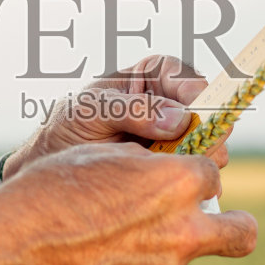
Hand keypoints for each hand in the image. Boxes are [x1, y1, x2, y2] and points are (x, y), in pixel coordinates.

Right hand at [0, 143, 256, 264]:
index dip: (191, 178)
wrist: (15, 249)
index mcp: (180, 183)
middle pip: (243, 232)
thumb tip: (177, 178)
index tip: (175, 184)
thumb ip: (154, 169)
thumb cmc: (53, 189)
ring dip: (160, 262)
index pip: (212, 176)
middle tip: (210, 227)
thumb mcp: (105, 156)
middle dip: (234, 226)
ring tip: (105, 255)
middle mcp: (186, 231)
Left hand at [8, 55, 228, 173]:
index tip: (194, 120)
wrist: (53, 168)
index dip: (199, 99)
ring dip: (198, 163)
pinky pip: (198, 174)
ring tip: (167, 173)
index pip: (190, 80)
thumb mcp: (91, 112)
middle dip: (204, 136)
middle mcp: (173, 103)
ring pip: (211, 148)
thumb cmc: (67, 127)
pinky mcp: (177, 168)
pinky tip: (168, 189)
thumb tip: (178, 119)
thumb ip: (131, 111)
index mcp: (154, 75)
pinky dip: (189, 183)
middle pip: (211, 116)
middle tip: (189, 155)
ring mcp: (179, 138)